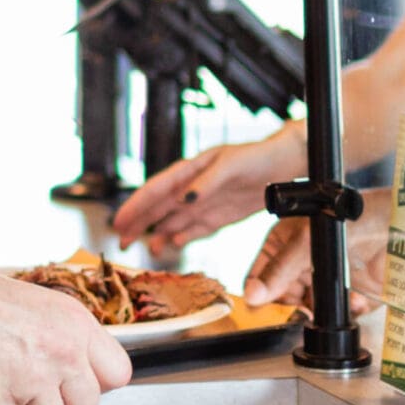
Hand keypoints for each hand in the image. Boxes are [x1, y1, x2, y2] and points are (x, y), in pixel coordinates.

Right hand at [0, 261, 133, 404]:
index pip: (118, 373)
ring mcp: (34, 381)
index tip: (79, 381)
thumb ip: (64, 337)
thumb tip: (76, 367)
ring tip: (4, 379)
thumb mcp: (35, 304)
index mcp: (75, 323)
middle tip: (35, 383)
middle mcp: (62, 353)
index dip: (96, 381)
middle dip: (62, 401)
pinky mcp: (3, 402)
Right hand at [114, 130, 306, 248]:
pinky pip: (194, 229)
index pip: (156, 190)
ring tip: (143, 248)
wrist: (284, 165)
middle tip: (121, 240)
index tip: (120, 221)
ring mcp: (204, 203)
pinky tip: (171, 244)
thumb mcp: (230, 165)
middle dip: (138, 223)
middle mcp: (192, 188)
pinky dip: (182, 237)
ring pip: (173, 220)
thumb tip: (182, 199)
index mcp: (190, 171)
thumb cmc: (256, 157)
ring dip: (157, 233)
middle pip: (158, 208)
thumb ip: (206, 183)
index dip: (136, 206)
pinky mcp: (218, 216)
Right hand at [244, 189, 391, 309]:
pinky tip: (357, 300)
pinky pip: (339, 313)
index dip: (260, 291)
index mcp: (285, 241)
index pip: (260, 274)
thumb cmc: (361, 213)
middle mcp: (304, 260)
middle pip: (284, 297)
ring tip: (339, 298)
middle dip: (296, 304)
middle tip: (305, 302)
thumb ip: (280, 268)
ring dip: (324, 310)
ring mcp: (328, 276)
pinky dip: (348, 311)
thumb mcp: (311, 238)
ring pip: (312, 309)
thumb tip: (252, 295)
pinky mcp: (351, 292)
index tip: (264, 305)